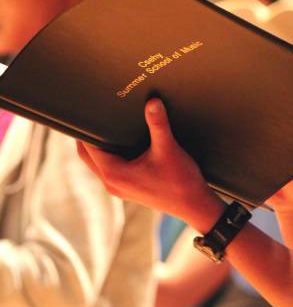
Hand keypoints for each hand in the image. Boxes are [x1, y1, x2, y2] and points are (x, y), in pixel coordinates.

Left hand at [77, 98, 221, 228]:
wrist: (193, 205)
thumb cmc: (180, 181)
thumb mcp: (168, 148)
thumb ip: (158, 124)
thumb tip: (152, 101)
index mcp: (115, 174)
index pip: (88, 148)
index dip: (85, 129)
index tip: (88, 111)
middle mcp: (112, 183)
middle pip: (87, 157)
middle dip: (87, 137)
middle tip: (92, 115)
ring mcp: (119, 188)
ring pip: (97, 164)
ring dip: (98, 148)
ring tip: (105, 127)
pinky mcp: (128, 189)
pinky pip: (109, 170)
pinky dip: (109, 156)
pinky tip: (122, 144)